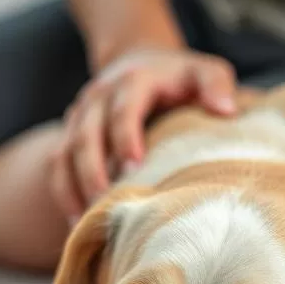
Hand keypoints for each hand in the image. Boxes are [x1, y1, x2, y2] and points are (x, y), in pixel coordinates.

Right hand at [50, 46, 237, 221]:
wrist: (140, 60)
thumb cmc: (182, 77)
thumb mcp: (205, 70)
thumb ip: (217, 84)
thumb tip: (226, 110)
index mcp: (133, 80)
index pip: (124, 108)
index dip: (126, 136)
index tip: (135, 168)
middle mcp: (100, 95)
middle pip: (86, 133)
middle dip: (93, 169)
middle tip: (106, 202)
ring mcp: (81, 114)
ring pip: (65, 151)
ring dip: (73, 187)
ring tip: (86, 222)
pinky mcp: (72, 132)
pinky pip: (57, 164)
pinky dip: (64, 192)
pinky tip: (77, 223)